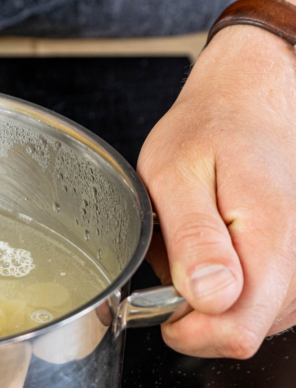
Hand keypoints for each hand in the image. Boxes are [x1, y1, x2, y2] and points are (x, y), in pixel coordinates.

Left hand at [138, 24, 295, 357]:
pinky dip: (219, 281)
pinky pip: (251, 299)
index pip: (239, 330)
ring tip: (190, 238)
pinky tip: (208, 244)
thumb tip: (209, 298)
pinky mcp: (286, 267)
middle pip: (241, 330)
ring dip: (204, 292)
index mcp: (268, 236)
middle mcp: (293, 260)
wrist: (245, 106)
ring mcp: (294, 266)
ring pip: (244, 317)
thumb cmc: (208, 131)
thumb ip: (194, 237)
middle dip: (192, 307)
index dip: (189, 331)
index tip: (157, 304)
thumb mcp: (176, 172)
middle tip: (172, 249)